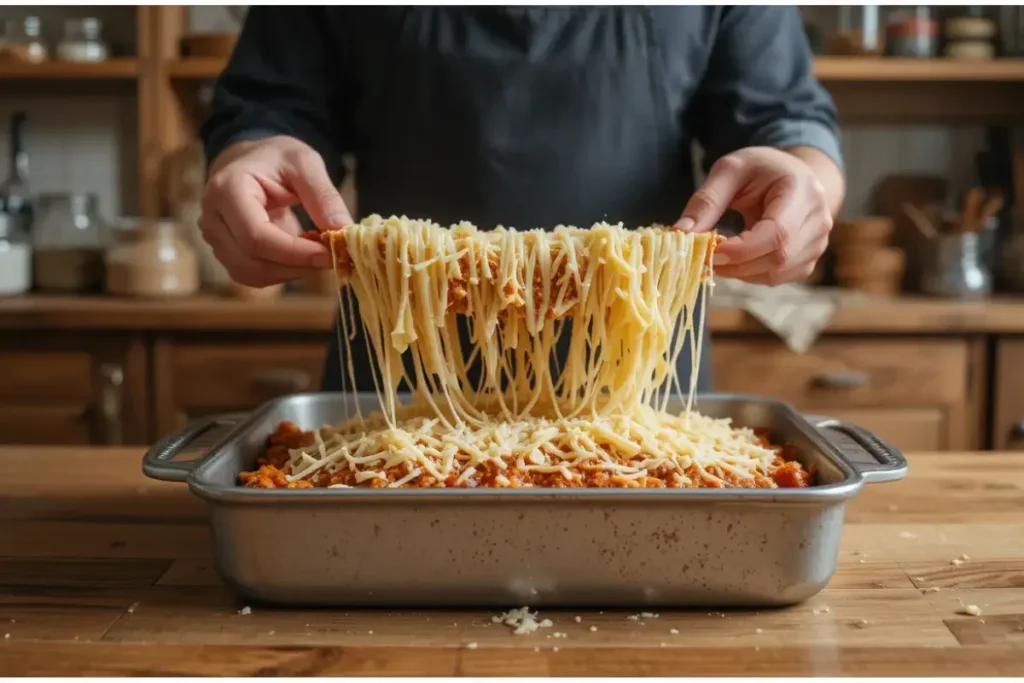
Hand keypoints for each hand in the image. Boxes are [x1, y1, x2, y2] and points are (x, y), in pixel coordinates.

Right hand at [200, 136, 352, 286]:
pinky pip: (254, 275)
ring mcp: (215, 239)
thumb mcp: (304, 162)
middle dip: (297, 265)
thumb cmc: (275, 158)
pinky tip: (302, 257)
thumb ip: (323, 195)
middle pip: (252, 261)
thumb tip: (343, 229)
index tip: (329, 253)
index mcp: (226, 189)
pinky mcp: (226, 253)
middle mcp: (212, 218)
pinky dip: (283, 272)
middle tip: (332, 256)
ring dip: (292, 272)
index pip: (256, 236)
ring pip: (253, 274)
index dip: (294, 252)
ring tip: (318, 253)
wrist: (249, 161)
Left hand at [675, 146, 832, 285]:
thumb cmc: (760, 170)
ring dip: (741, 271)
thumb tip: (681, 233)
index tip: (710, 251)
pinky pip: (778, 278)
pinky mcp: (809, 260)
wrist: (793, 176)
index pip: (777, 234)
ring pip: (777, 274)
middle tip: (707, 257)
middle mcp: (819, 220)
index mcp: (802, 191)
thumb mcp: (729, 171)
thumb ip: (706, 200)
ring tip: (720, 255)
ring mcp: (818, 243)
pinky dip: (751, 274)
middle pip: (778, 258)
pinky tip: (738, 258)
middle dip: (736, 264)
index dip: (742, 250)